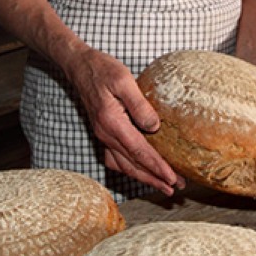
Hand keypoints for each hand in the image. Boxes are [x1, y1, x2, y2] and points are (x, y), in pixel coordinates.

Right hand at [61, 46, 182, 195]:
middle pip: (132, 164)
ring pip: (123, 165)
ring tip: (162, 185)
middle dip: (154, 179)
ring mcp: (102, 135)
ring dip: (143, 177)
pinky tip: (140, 170)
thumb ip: (139, 105)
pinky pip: (115, 158)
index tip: (173, 178)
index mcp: (112, 123)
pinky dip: (129, 168)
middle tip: (175, 189)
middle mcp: (105, 134)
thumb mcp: (124, 80)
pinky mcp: (103, 132)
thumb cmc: (103, 69)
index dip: (157, 167)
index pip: (139, 152)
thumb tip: (154, 127)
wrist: (80, 66)